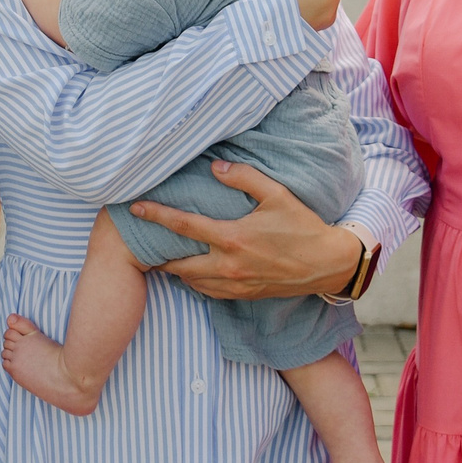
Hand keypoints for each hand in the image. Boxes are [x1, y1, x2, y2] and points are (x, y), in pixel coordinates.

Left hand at [137, 161, 361, 301]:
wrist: (326, 265)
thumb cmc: (302, 226)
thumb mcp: (276, 194)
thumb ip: (243, 177)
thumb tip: (215, 167)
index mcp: (232, 238)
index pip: (183, 225)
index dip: (156, 215)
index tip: (135, 208)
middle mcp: (228, 265)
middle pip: (177, 262)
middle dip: (157, 253)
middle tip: (144, 242)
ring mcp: (234, 284)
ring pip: (190, 281)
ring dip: (176, 268)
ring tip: (164, 256)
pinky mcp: (242, 295)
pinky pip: (207, 292)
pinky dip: (195, 281)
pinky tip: (194, 271)